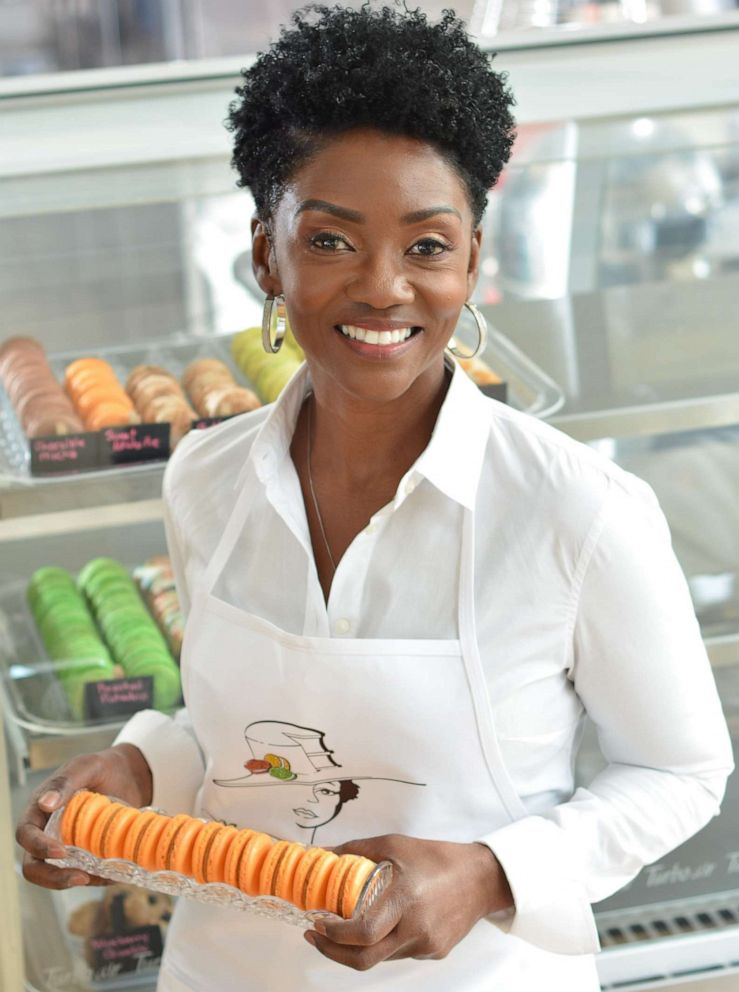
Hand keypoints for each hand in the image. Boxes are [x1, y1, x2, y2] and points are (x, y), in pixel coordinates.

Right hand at [15, 744, 152, 889]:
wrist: (129, 775)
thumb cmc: (102, 768)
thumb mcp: (85, 767)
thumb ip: (65, 782)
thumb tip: (44, 804)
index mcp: (40, 811)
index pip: (26, 835)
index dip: (38, 847)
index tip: (61, 851)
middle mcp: (47, 832)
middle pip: (35, 865)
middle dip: (53, 877)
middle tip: (81, 877)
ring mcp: (65, 847)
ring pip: (57, 876)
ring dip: (77, 881)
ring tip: (103, 876)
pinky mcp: (84, 856)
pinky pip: (83, 874)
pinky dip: (96, 879)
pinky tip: (115, 874)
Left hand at [304, 834, 512, 969]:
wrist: (480, 878)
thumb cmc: (437, 857)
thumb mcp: (395, 844)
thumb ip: (357, 850)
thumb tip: (323, 853)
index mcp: (405, 900)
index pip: (362, 933)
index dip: (334, 935)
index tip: (316, 923)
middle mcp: (416, 929)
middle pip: (365, 959)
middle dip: (333, 952)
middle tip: (316, 936)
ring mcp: (426, 946)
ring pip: (381, 957)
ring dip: (358, 947)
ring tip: (342, 928)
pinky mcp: (434, 953)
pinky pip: (400, 953)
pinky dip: (384, 943)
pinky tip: (382, 925)